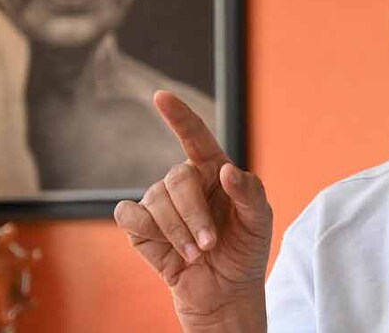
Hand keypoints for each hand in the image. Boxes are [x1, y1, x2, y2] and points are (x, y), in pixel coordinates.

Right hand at [115, 91, 271, 331]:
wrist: (226, 291)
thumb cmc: (245, 249)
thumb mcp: (259, 220)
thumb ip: (250, 192)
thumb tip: (226, 171)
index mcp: (213, 170)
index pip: (195, 136)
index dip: (179, 115)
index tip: (162, 96)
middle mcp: (184, 181)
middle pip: (177, 179)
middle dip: (194, 215)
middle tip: (209, 244)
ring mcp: (158, 202)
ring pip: (155, 201)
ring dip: (178, 232)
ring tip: (196, 254)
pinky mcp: (139, 226)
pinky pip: (129, 214)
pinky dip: (147, 230)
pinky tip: (163, 246)